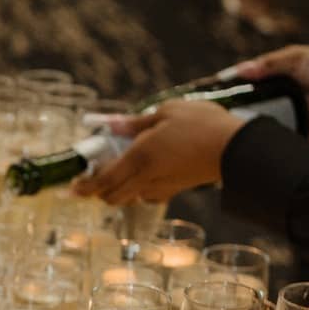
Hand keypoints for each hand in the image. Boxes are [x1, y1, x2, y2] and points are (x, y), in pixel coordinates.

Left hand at [74, 100, 241, 205]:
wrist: (238, 148)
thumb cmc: (202, 123)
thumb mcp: (165, 112)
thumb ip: (133, 123)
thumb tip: (108, 124)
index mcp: (140, 157)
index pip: (103, 181)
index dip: (83, 188)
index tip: (70, 188)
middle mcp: (147, 177)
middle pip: (111, 196)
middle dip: (98, 189)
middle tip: (93, 172)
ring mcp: (162, 187)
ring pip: (128, 197)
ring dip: (117, 189)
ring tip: (117, 168)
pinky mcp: (175, 189)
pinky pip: (147, 195)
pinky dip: (137, 189)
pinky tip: (143, 172)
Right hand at [230, 44, 308, 146]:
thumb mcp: (296, 58)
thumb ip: (269, 64)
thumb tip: (240, 70)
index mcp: (275, 88)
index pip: (248, 97)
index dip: (231, 102)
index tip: (211, 107)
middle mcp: (282, 108)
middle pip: (253, 120)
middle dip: (238, 126)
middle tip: (220, 130)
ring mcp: (295, 124)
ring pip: (270, 136)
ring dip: (257, 140)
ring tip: (236, 145)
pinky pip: (292, 149)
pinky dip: (282, 153)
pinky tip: (266, 154)